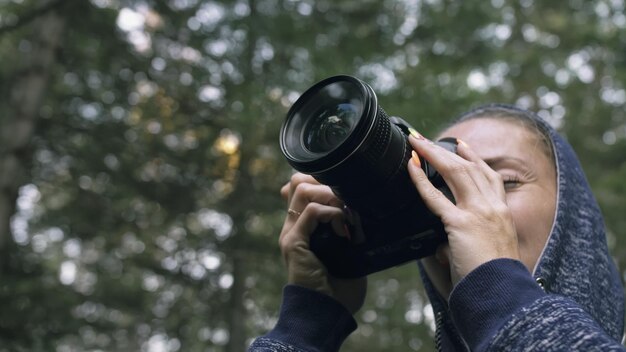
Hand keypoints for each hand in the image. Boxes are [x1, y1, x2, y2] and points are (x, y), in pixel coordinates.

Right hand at [278, 173, 366, 313]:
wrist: (328, 312)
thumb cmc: (341, 285)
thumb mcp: (350, 249)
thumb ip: (350, 228)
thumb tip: (361, 208)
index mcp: (303, 226)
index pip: (302, 186)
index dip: (322, 179)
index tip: (345, 188)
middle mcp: (293, 226)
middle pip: (298, 181)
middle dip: (325, 181)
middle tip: (345, 197)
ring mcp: (291, 232)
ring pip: (301, 189)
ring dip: (329, 195)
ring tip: (345, 212)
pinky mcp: (294, 242)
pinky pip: (310, 211)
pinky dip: (331, 212)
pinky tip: (342, 226)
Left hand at [408, 136, 519, 288]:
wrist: (500, 291)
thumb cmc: (493, 278)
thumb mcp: (487, 253)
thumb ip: (466, 242)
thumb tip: (443, 246)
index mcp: (502, 213)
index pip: (488, 176)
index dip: (473, 158)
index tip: (462, 145)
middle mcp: (492, 207)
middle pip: (469, 168)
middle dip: (447, 150)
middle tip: (428, 138)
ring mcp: (478, 212)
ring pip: (454, 172)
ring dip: (432, 154)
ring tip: (416, 142)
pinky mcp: (460, 222)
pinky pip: (434, 196)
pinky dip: (420, 178)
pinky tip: (411, 165)